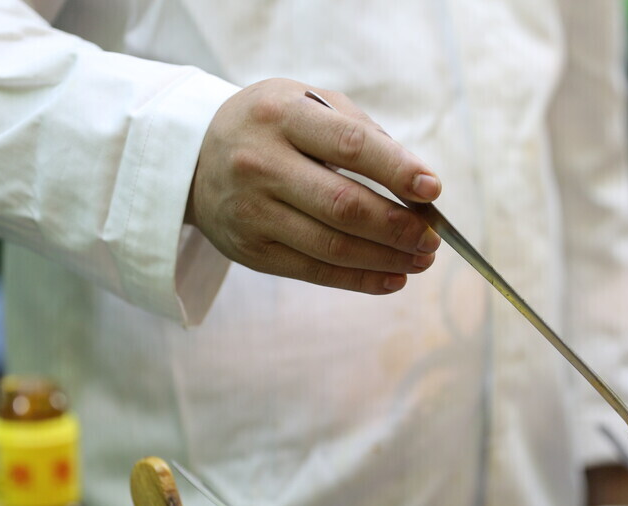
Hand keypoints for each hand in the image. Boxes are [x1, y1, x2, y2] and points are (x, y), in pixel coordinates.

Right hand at [185, 78, 441, 293]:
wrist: (194, 158)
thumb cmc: (270, 127)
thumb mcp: (305, 104)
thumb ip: (360, 133)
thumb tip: (417, 183)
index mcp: (281, 116)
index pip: (350, 146)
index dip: (397, 170)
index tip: (433, 189)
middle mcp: (261, 164)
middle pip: (344, 205)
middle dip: (398, 226)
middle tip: (433, 238)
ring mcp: (253, 212)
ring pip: (332, 246)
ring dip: (386, 258)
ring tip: (421, 260)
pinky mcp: (252, 251)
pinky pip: (315, 272)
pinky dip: (360, 279)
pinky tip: (392, 278)